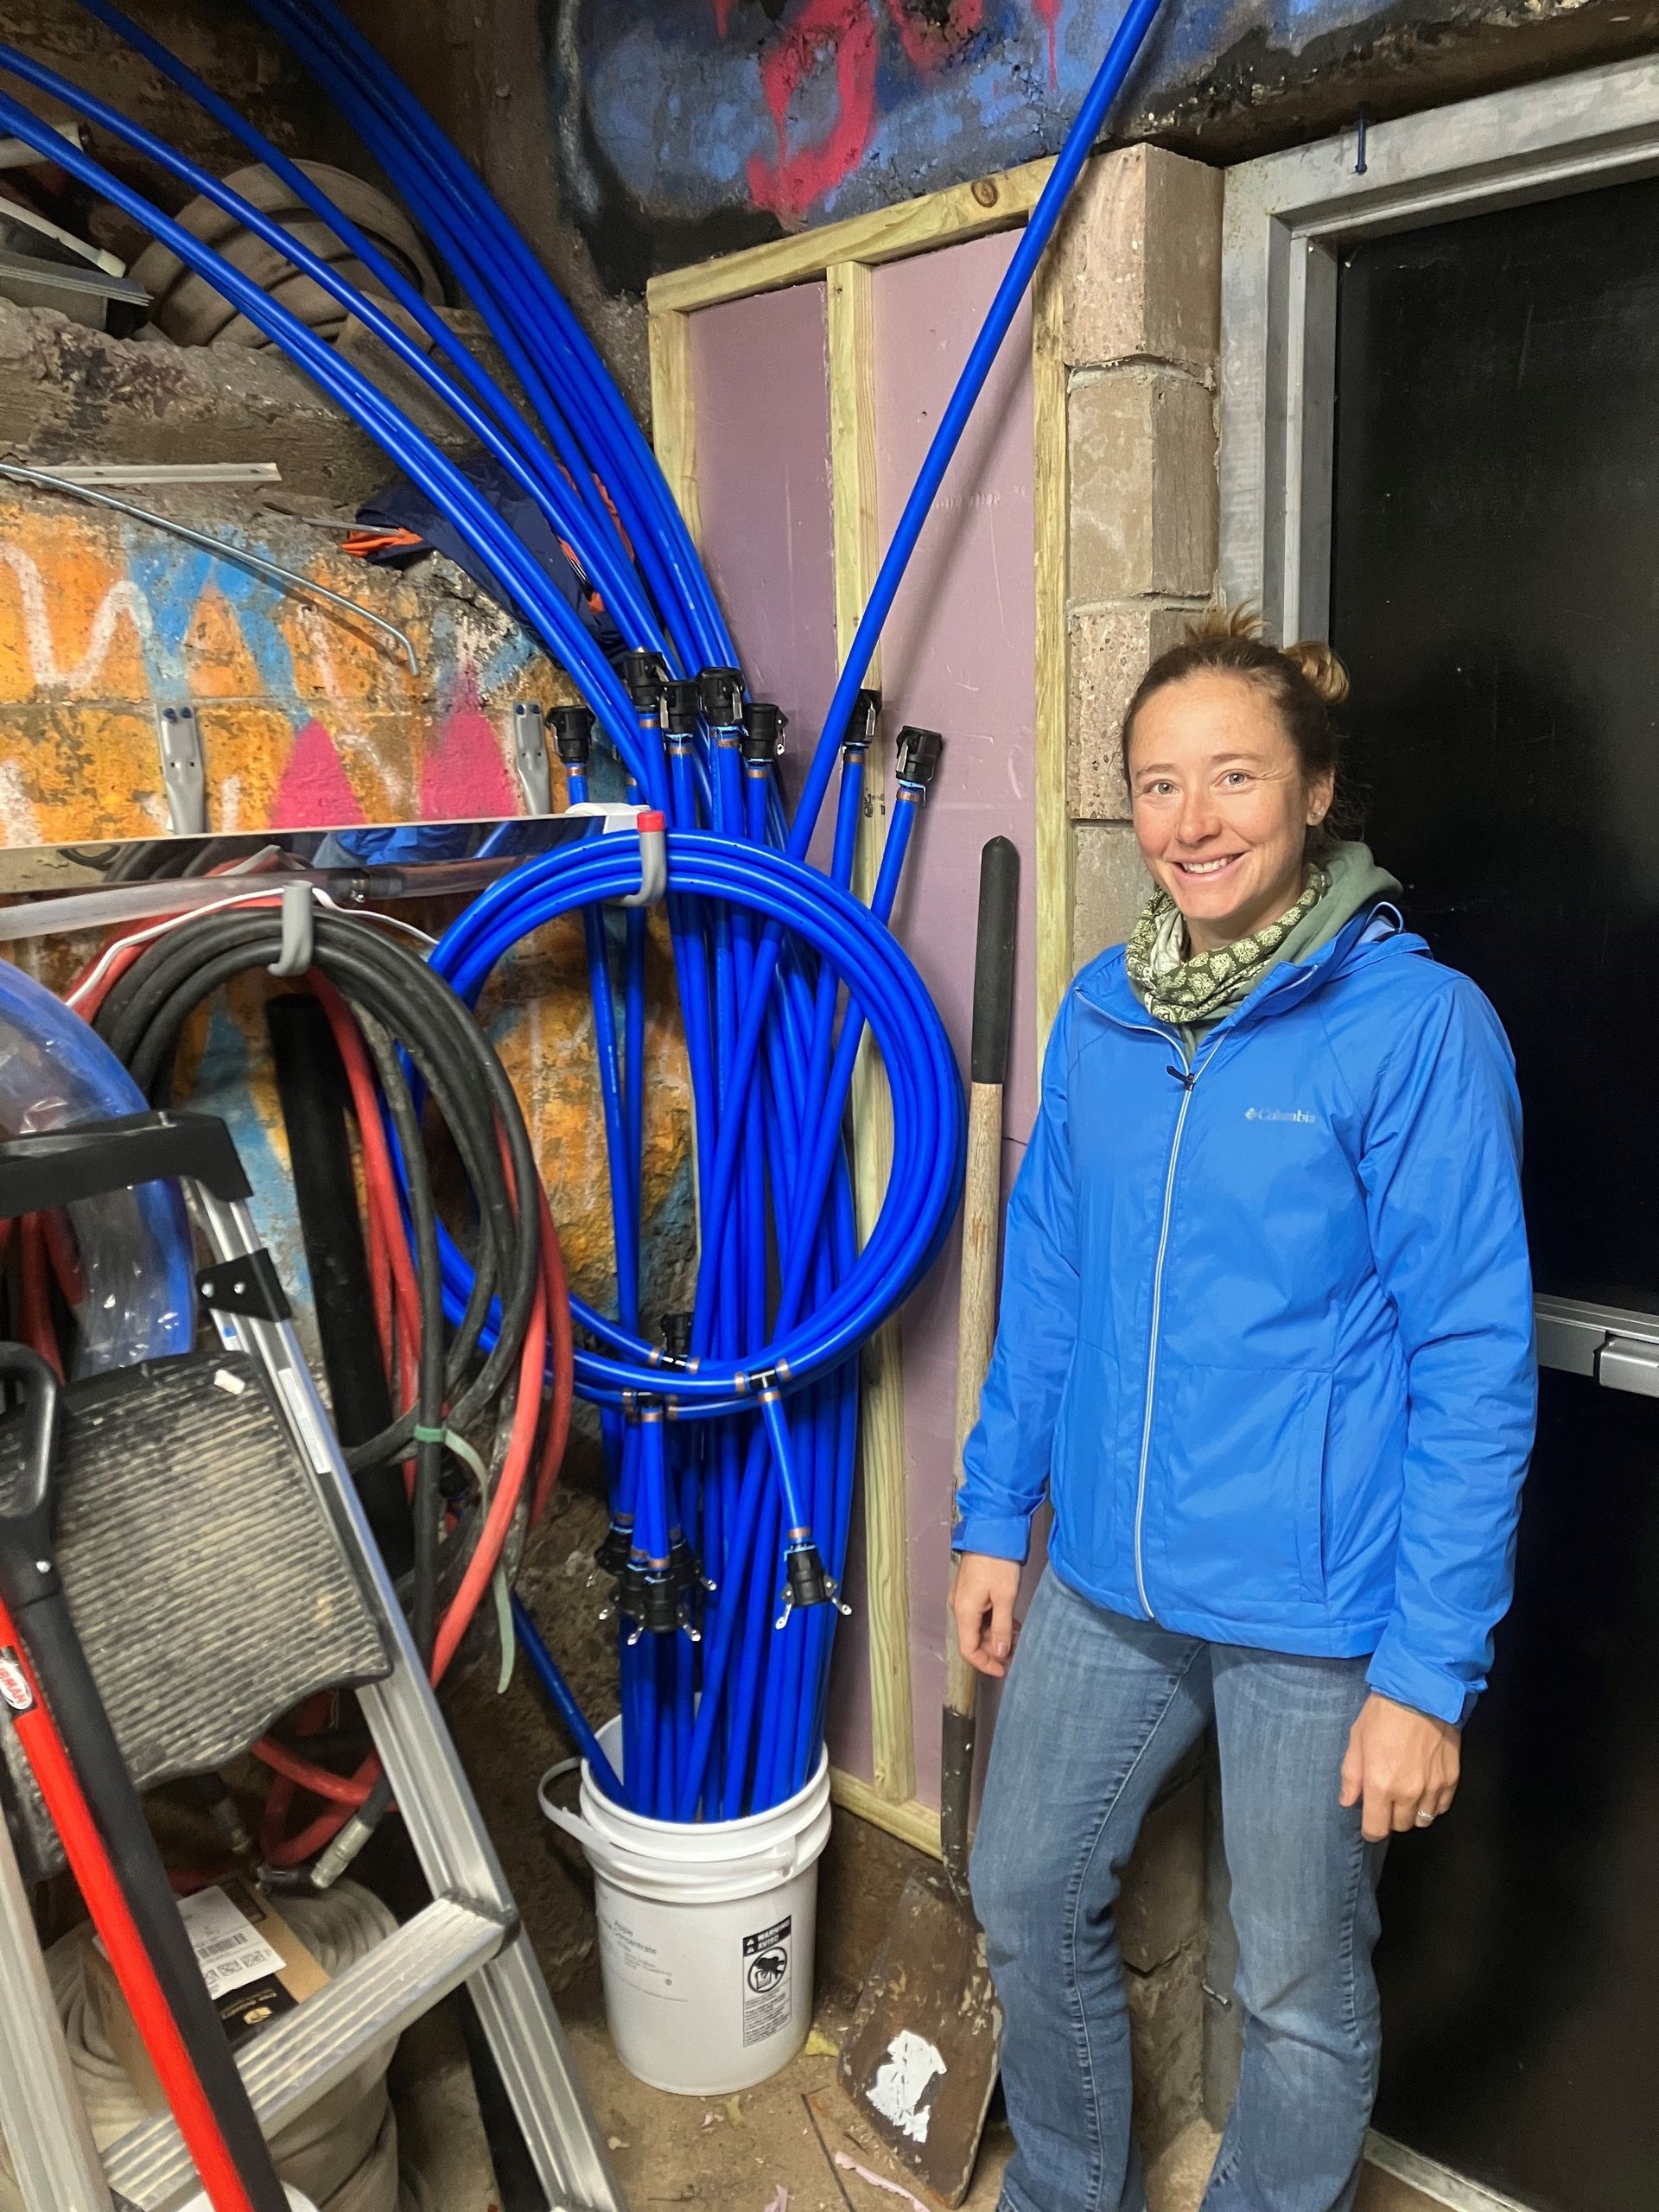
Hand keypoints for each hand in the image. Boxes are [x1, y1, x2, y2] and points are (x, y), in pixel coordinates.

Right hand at [951, 1553, 1022, 1678]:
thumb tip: (998, 1654)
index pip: (968, 1649)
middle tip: (1016, 1653)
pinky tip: (1010, 1621)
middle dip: (993, 1650)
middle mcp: (958, 1606)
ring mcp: (962, 1597)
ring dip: (995, 1636)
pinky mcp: (969, 1588)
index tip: (1003, 1670)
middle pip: (972, 1639)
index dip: (985, 1664)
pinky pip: (979, 1614)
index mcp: (964, 1611)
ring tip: (1017, 1636)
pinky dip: (993, 1621)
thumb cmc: (998, 1562)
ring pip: (977, 1626)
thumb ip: (1001, 1628)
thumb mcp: (1005, 1597)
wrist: (991, 1530)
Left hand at [1340, 1692, 1460, 1842]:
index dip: (1371, 1829)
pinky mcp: (1451, 1779)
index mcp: (1380, 1785)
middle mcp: (1408, 1793)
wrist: (1421, 1693)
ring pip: (1423, 1819)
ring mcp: (1433, 1787)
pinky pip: (1442, 1807)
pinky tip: (1425, 1788)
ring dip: (1412, 1812)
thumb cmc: (1383, 1714)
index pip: (1376, 1829)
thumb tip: (1348, 1802)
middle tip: (1387, 1798)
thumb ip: (1351, 1776)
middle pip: (1400, 1826)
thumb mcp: (1356, 1740)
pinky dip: (1432, 1803)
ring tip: (1406, 1793)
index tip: (1370, 1821)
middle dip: (1391, 1817)